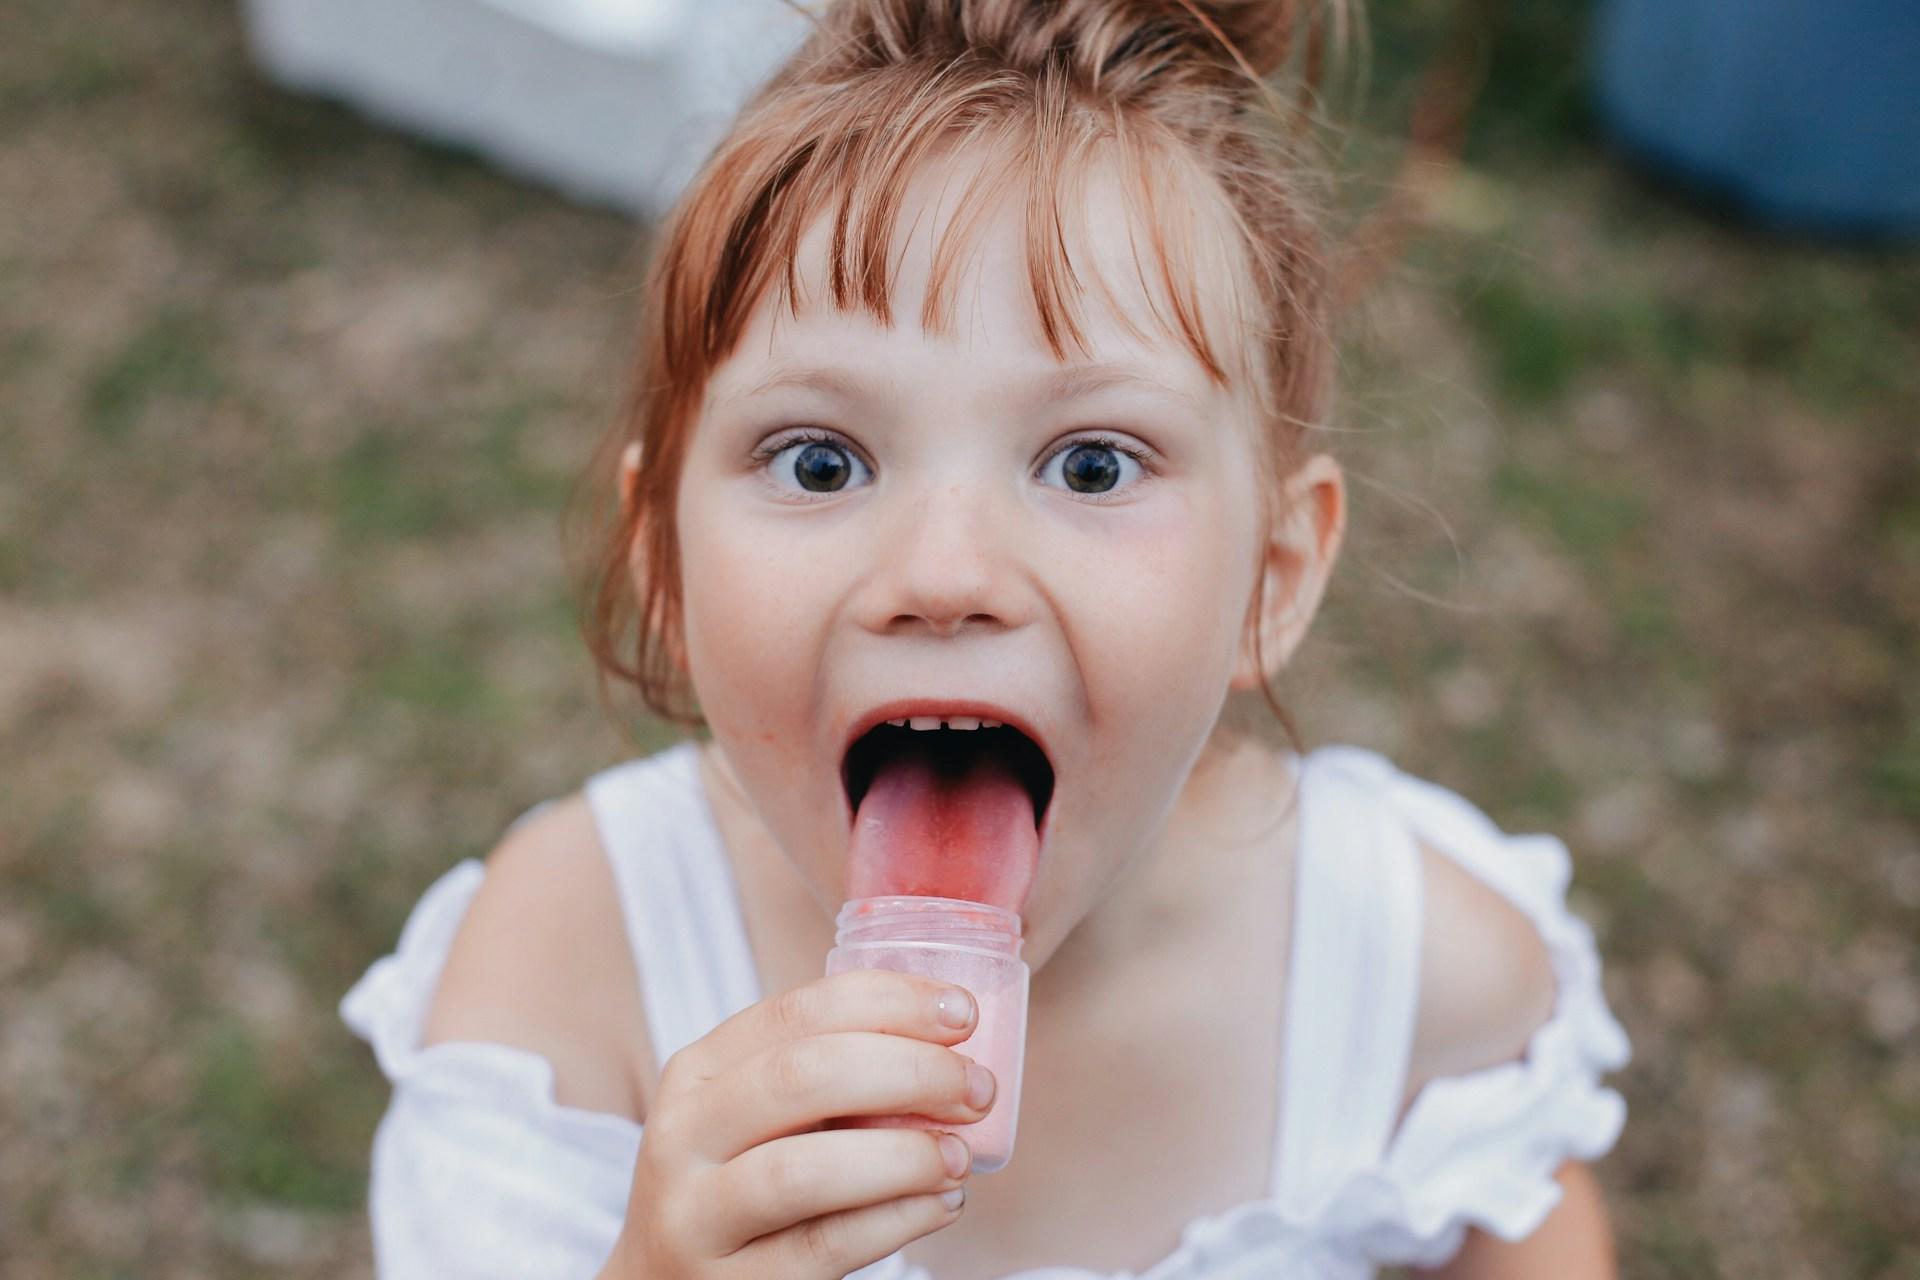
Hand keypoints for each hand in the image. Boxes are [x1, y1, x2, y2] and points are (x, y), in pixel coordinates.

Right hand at [601, 968, 993, 1277]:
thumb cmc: (740, 1183)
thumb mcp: (754, 1115)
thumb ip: (825, 1074)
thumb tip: (949, 1037)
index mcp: (698, 1072)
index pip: (797, 1012)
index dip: (890, 1002)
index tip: (963, 1013)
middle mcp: (683, 1136)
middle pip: (802, 1078)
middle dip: (909, 1072)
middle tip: (976, 1088)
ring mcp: (695, 1216)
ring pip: (804, 1170)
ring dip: (903, 1155)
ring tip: (960, 1156)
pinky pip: (824, 1245)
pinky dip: (897, 1220)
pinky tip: (940, 1204)